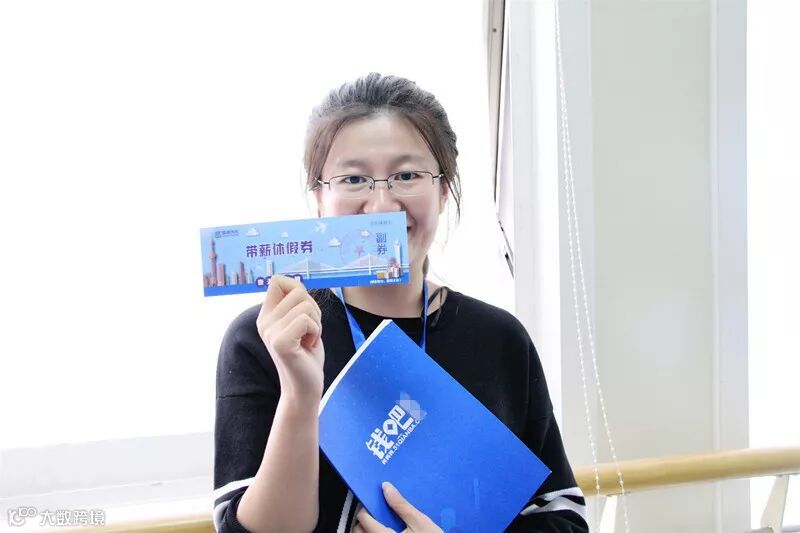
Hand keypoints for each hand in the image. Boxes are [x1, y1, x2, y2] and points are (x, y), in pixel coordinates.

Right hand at [256, 275, 323, 399]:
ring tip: (308, 339)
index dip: (297, 288)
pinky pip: (307, 320)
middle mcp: (264, 322)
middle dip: (313, 309)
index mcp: (267, 315)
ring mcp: (270, 332)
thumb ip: (297, 303)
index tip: (303, 311)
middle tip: (309, 330)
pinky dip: (316, 331)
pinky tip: (309, 346)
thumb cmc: (306, 354)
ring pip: (305, 306)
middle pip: (297, 291)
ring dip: (316, 322)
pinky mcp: (280, 342)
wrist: (304, 387)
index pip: (277, 280)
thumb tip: (297, 282)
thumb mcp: (301, 323)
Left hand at [354, 482, 442, 532]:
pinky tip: (385, 532)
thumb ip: (401, 505)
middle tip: (374, 512)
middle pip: (358, 532)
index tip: (373, 502)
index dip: (366, 508)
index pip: (363, 519)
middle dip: (363, 521)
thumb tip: (386, 487)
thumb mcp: (420, 522)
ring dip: (365, 531)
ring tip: (378, 524)